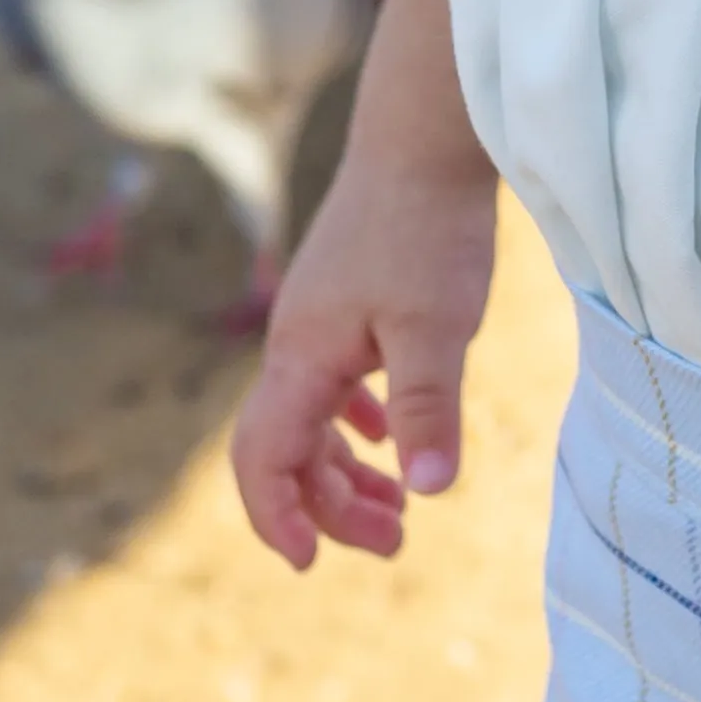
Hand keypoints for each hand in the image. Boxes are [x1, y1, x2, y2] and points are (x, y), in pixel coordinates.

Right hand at [229, 152, 495, 571]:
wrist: (425, 138)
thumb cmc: (429, 228)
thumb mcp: (438, 326)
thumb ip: (428, 408)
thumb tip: (430, 490)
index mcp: (302, 357)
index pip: (262, 458)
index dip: (277, 518)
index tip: (314, 563)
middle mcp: (297, 345)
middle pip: (289, 450)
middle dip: (331, 509)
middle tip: (396, 541)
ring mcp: (321, 322)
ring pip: (314, 420)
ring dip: (346, 474)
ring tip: (401, 510)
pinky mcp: (349, 302)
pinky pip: (336, 385)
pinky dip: (358, 425)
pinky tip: (390, 443)